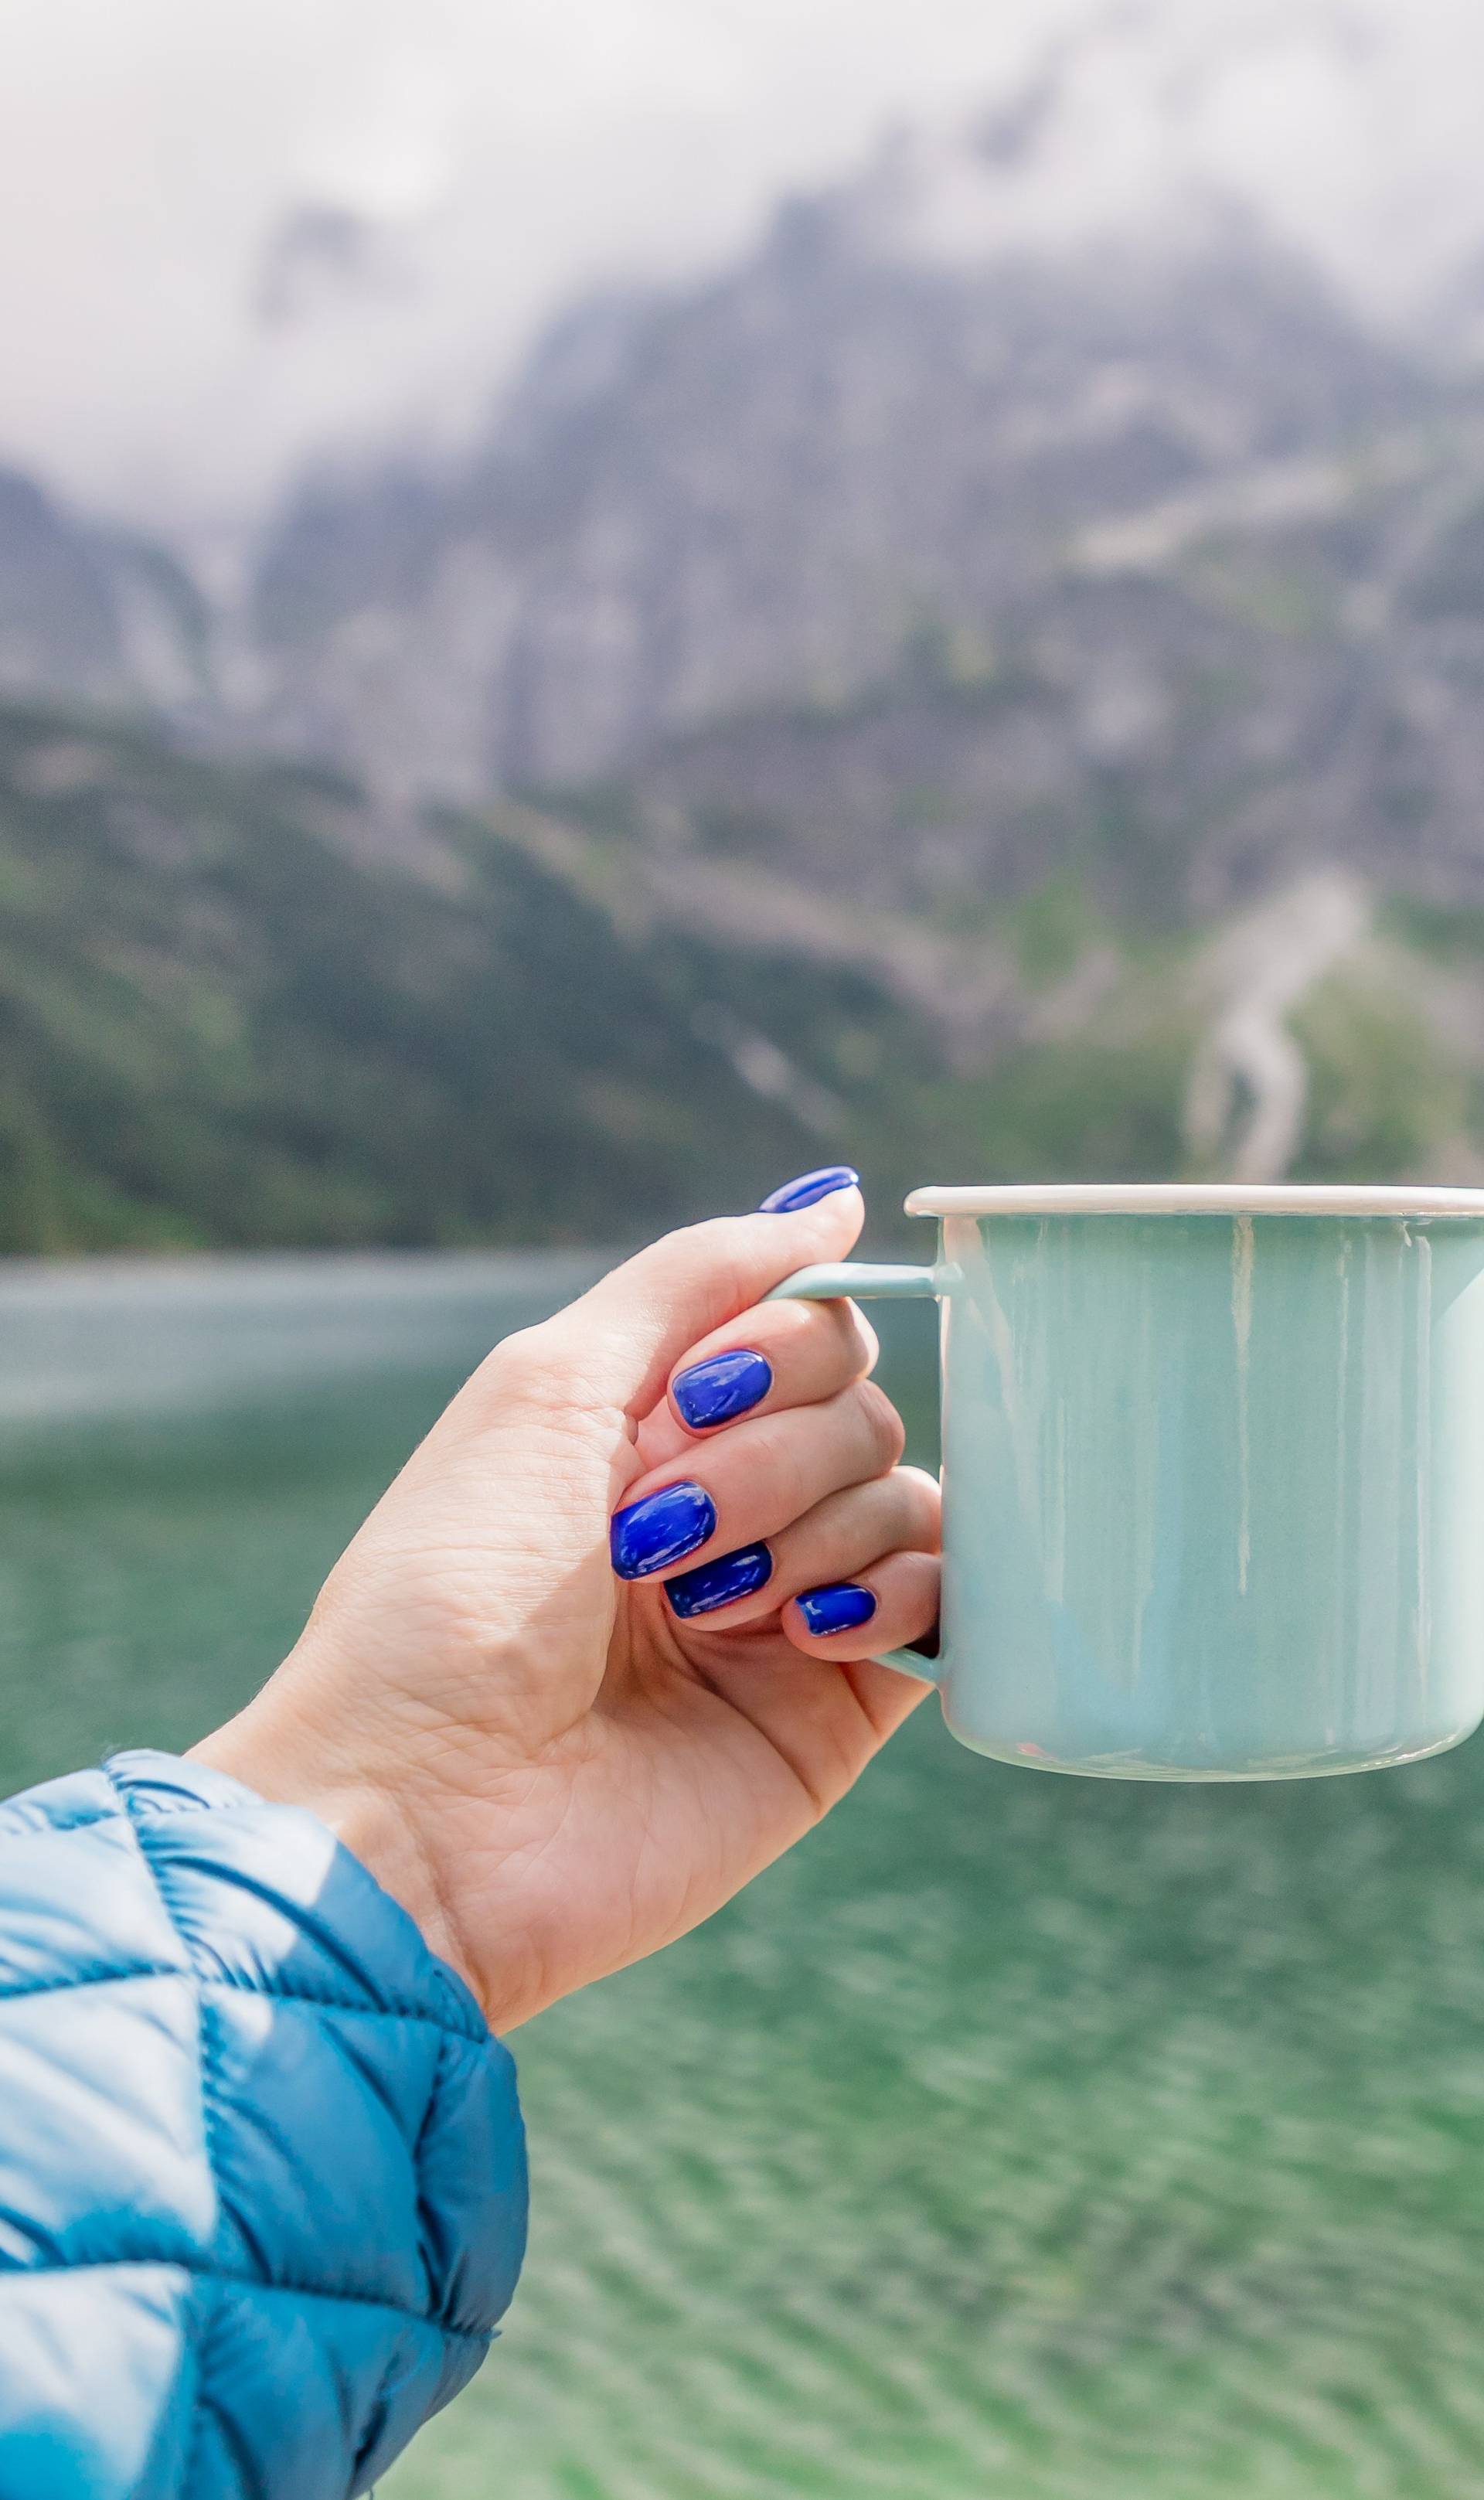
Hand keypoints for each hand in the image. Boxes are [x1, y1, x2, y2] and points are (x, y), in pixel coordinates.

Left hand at [193, 1176, 939, 2029]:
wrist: (427, 1810)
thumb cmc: (452, 1590)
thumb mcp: (549, 1382)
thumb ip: (698, 1278)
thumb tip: (836, 1197)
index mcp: (651, 1428)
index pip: (805, 1325)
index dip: (774, 1347)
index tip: (683, 1402)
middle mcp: (730, 1509)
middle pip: (861, 1404)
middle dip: (769, 1454)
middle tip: (655, 1539)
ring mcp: (788, 1608)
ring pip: (908, 1492)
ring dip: (806, 1530)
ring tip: (701, 1612)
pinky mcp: (837, 1709)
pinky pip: (946, 1601)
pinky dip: (896, 1592)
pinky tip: (803, 1633)